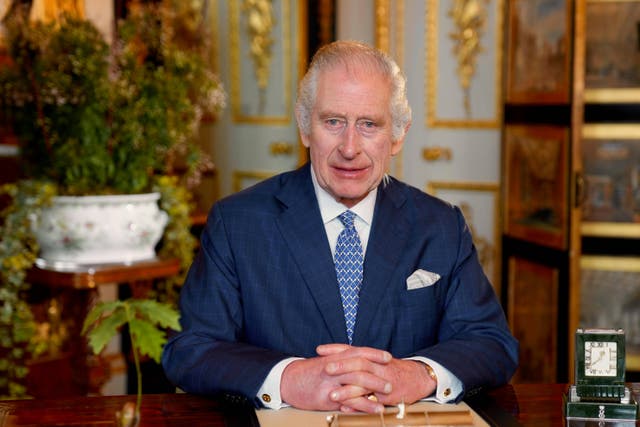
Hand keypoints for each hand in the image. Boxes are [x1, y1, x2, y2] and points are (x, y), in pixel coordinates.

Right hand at [280, 345, 392, 412]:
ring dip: (374, 388)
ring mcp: (331, 382)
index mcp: (334, 356)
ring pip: (357, 383)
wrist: (287, 381)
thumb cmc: (307, 372)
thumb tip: (356, 360)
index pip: (358, 351)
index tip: (388, 357)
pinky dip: (364, 405)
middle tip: (391, 379)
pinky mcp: (327, 397)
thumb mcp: (324, 361)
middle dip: (378, 373)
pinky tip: (374, 408)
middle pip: (361, 367)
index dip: (374, 354)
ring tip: (388, 394)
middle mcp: (334, 367)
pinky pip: (349, 401)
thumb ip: (340, 360)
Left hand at [318, 344, 435, 411]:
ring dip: (347, 390)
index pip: (351, 349)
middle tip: (325, 368)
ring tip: (332, 394)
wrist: (418, 378)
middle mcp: (377, 366)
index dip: (335, 349)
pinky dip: (358, 405)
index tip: (319, 349)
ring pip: (364, 383)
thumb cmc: (393, 369)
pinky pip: (372, 401)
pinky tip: (346, 409)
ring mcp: (383, 380)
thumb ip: (359, 359)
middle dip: (341, 365)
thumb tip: (336, 358)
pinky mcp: (388, 396)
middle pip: (358, 362)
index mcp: (372, 357)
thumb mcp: (377, 360)